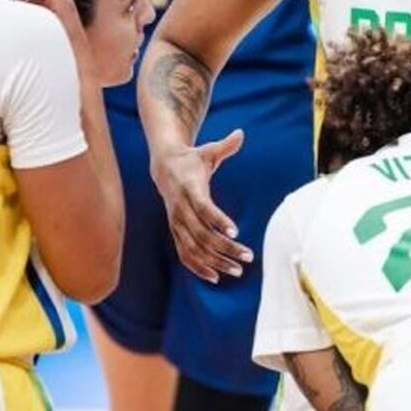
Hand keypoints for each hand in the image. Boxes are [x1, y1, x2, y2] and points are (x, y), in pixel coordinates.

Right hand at [7, 0, 89, 62]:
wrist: (79, 65)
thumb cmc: (65, 48)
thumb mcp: (42, 25)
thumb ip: (27, 10)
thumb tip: (13, 3)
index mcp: (61, 0)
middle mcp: (63, 3)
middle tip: (9, 1)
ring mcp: (62, 11)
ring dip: (24, 0)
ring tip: (14, 11)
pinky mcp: (59, 20)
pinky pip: (41, 8)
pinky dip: (30, 10)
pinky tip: (23, 22)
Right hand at [153, 129, 249, 282]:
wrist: (163, 167)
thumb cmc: (192, 159)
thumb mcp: (207, 151)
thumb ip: (225, 146)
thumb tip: (241, 133)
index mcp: (189, 189)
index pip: (203, 207)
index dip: (218, 219)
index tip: (236, 230)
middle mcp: (180, 209)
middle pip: (201, 234)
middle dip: (225, 248)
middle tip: (247, 257)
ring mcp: (176, 223)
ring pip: (194, 249)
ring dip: (215, 261)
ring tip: (237, 270)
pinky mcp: (175, 232)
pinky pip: (184, 254)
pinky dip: (198, 267)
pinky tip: (215, 277)